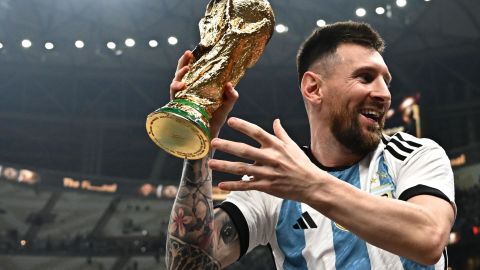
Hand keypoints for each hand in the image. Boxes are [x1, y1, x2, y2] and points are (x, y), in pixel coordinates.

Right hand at [170, 51, 238, 137]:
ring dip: (179, 75)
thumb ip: (231, 96)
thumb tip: (229, 84)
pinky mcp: (177, 109)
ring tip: (186, 69)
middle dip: (182, 63)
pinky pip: (173, 97)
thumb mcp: (226, 106)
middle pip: (181, 75)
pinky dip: (176, 89)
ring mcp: (181, 100)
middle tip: (187, 54)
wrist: (208, 138)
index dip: (191, 62)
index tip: (192, 52)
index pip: (193, 73)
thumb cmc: (215, 120)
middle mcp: (187, 93)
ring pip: (175, 84)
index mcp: (197, 89)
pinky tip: (181, 85)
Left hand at [208, 117, 324, 201]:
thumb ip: (281, 134)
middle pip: (244, 150)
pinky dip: (233, 185)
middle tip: (213, 142)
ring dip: (224, 166)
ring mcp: (267, 173)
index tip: (230, 121)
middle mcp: (270, 158)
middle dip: (227, 146)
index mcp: (276, 146)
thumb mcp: (293, 146)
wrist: (311, 185)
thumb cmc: (302, 164)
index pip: (257, 132)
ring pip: (242, 168)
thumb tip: (276, 121)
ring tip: (210, 164)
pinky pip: (247, 185)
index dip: (243, 126)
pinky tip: (221, 184)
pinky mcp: (266, 186)